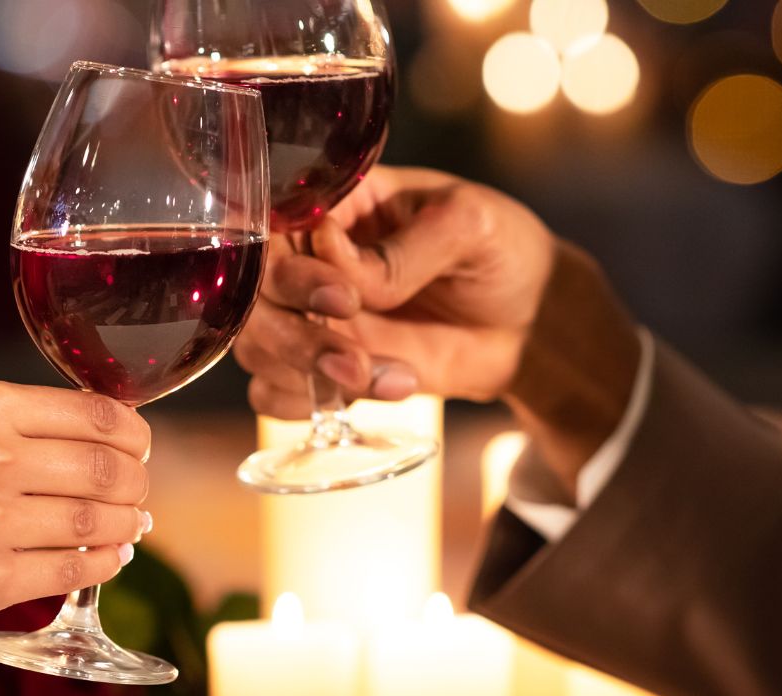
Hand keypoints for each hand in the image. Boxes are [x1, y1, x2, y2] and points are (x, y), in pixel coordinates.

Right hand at [0, 382, 150, 637]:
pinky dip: (103, 565)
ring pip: (99, 522)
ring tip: (129, 530)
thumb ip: (14, 431)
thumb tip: (105, 451)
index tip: (138, 450)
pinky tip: (106, 559)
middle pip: (109, 469)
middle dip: (136, 485)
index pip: (99, 414)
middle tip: (137, 496)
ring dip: (128, 528)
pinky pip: (74, 570)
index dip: (134, 437)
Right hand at [233, 166, 563, 415]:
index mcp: (335, 206)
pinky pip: (275, 391)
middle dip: (293, 335)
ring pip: (257, 347)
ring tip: (376, 377)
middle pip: (250, 298)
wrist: (531, 323)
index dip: (287, 269)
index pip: (270, 229)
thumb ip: (406, 248)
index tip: (342, 296)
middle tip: (351, 356)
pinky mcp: (326, 366)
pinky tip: (381, 389)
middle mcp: (310, 259)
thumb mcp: (471, 226)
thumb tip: (337, 262)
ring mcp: (314, 316)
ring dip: (306, 373)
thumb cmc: (502, 252)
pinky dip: (310, 404)